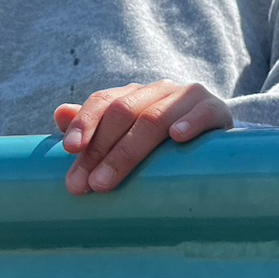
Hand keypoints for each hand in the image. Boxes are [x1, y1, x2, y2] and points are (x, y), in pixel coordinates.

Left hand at [53, 80, 231, 194]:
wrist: (219, 142)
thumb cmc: (166, 145)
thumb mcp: (131, 135)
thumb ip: (96, 126)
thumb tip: (59, 113)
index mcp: (136, 95)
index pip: (104, 101)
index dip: (85, 122)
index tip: (70, 150)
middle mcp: (160, 90)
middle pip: (124, 111)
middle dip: (100, 150)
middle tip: (85, 186)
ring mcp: (188, 98)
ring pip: (155, 117)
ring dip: (128, 150)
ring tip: (107, 181)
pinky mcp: (216, 110)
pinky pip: (202, 112)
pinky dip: (189, 123)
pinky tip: (177, 138)